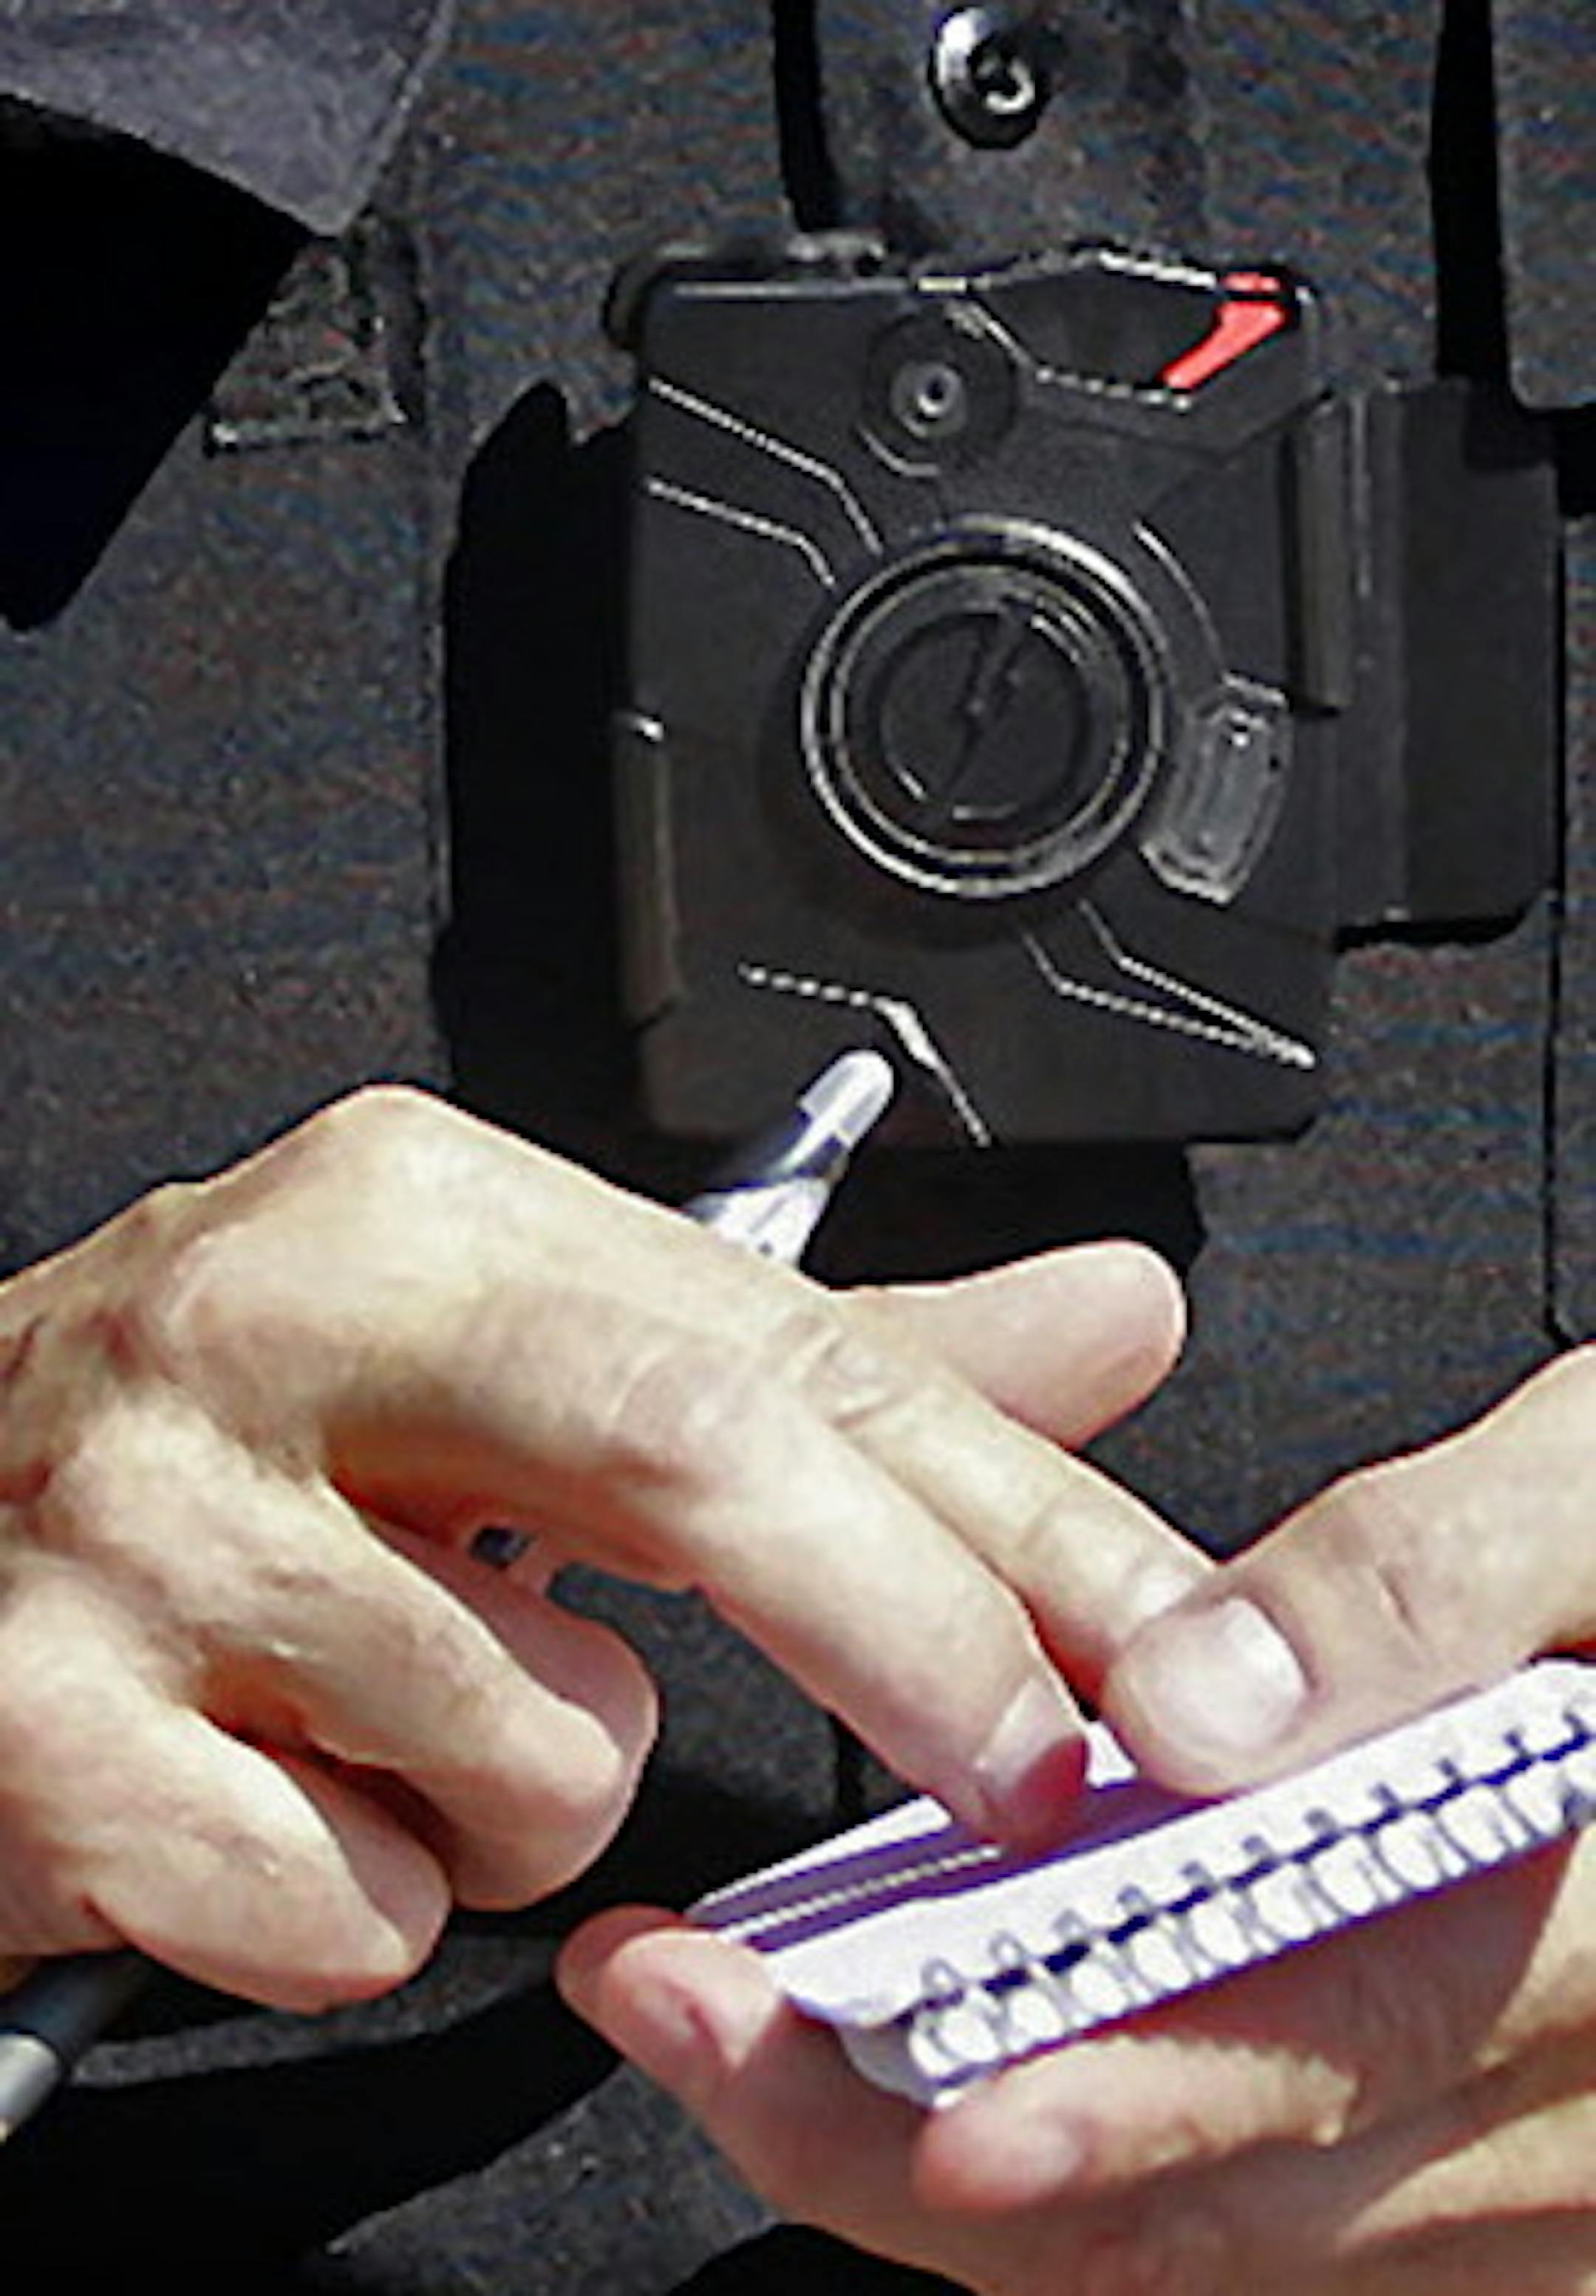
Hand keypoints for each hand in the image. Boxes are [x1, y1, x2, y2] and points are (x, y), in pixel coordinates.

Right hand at [0, 1086, 1192, 2009]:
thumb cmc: (269, 1439)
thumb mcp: (537, 1353)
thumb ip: (828, 1362)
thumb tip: (1108, 1321)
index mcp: (418, 1204)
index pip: (795, 1349)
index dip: (1030, 1518)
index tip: (1187, 1663)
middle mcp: (268, 1323)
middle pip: (688, 1468)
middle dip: (911, 1641)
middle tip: (1028, 1774)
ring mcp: (138, 1529)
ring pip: (539, 1761)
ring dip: (547, 1790)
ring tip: (413, 1705)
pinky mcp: (45, 1739)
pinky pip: (361, 1915)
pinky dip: (383, 1900)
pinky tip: (288, 1791)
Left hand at [561, 1351, 1595, 2294]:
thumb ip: (1430, 1586)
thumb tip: (1202, 1707)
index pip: (1336, 2047)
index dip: (1110, 2093)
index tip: (896, 2084)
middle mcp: (1576, 2119)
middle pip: (1225, 2206)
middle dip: (922, 2139)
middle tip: (694, 2017)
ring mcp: (1532, 2186)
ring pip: (1217, 2248)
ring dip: (962, 2159)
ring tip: (746, 2035)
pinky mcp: (1478, 2181)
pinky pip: (1255, 2220)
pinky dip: (1077, 2158)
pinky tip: (935, 2057)